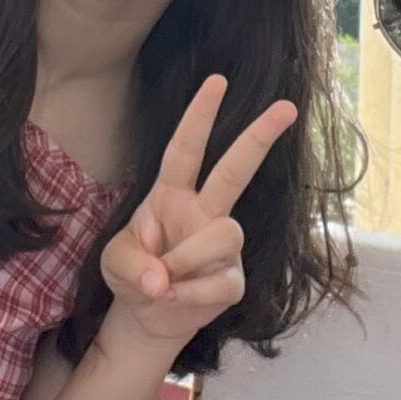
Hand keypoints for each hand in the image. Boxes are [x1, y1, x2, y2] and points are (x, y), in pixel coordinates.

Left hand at [99, 76, 296, 357]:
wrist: (146, 318)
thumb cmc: (134, 273)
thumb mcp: (113, 264)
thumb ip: (132, 265)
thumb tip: (162, 278)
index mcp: (171, 194)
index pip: (186, 149)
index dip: (199, 117)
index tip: (218, 81)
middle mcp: (203, 211)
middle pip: (235, 169)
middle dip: (259, 137)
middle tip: (287, 106)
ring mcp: (223, 246)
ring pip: (226, 233)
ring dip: (188, 259)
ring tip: (162, 282)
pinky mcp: (233, 280)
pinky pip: (222, 281)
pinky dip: (191, 294)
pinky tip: (174, 299)